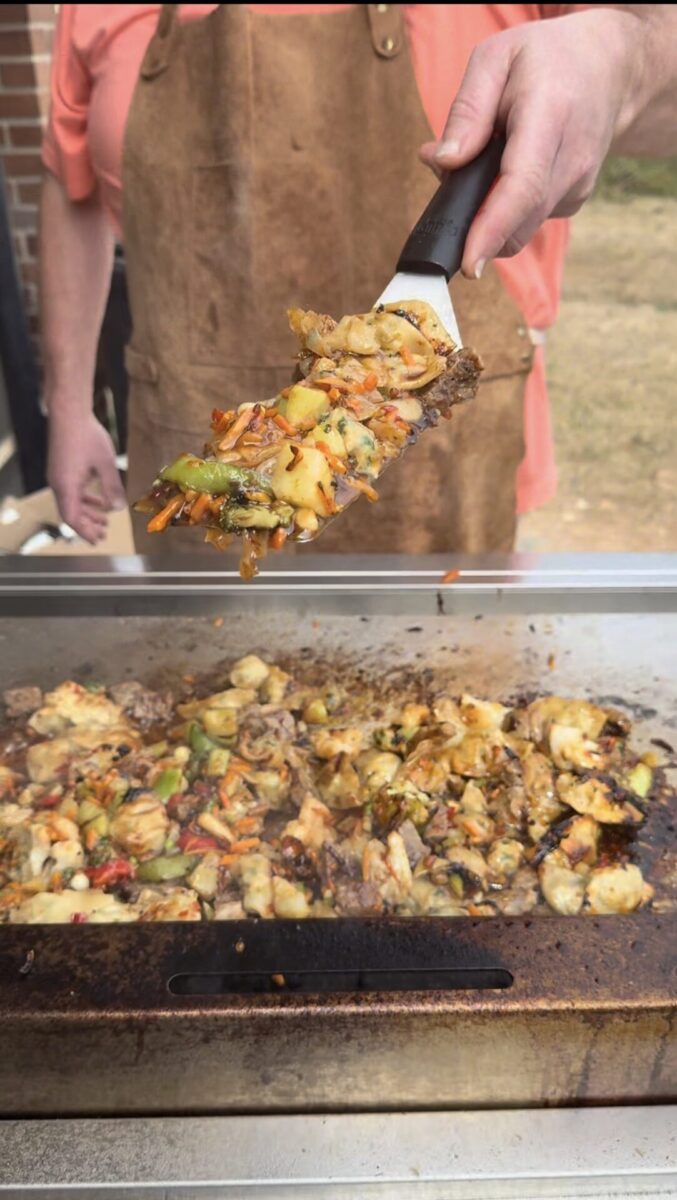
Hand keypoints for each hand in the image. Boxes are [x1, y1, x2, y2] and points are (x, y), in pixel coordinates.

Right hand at [48, 411, 126, 543]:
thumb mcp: (106, 463)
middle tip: (104, 534)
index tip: (97, 540)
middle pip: (70, 512)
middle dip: (87, 525)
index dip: (84, 531)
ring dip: (87, 512)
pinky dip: (84, 499)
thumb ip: (112, 487)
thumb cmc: (87, 435)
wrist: (69, 412)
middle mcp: (58, 483)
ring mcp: (58, 476)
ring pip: (71, 502)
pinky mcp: (61, 468)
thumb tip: (118, 508)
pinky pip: (71, 491)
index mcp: (66, 485)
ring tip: (104, 520)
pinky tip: (99, 500)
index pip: (71, 517)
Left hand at [420, 8, 646, 276]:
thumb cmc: (546, 60)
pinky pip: (527, 219)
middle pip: (518, 220)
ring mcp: (577, 186)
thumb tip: (442, 162)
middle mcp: (572, 160)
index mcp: (550, 116)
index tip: (468, 264)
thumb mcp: (496, 58)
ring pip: (519, 226)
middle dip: (474, 226)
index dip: (491, 230)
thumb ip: (467, 111)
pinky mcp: (573, 201)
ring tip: (483, 162)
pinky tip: (506, 170)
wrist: (609, 68)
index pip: (522, 186)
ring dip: (488, 213)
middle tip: (452, 182)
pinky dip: (505, 207)